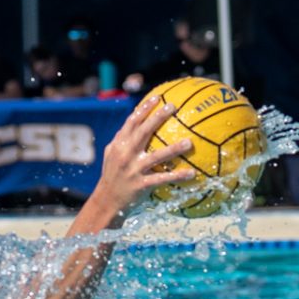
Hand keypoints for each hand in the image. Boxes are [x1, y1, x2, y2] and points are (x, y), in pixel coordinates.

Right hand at [86, 96, 192, 222]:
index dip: (144, 108)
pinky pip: (163, 179)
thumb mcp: (111, 156)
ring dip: (174, 149)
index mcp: (119, 145)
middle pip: (143, 131)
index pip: (131, 122)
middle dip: (158, 117)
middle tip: (173, 106)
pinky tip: (192, 173)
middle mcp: (126, 154)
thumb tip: (130, 124)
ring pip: (156, 156)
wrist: (106, 202)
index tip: (157, 97)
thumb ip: (120, 140)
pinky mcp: (141, 185)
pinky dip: (177, 176)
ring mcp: (134, 169)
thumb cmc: (111, 177)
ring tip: (189, 142)